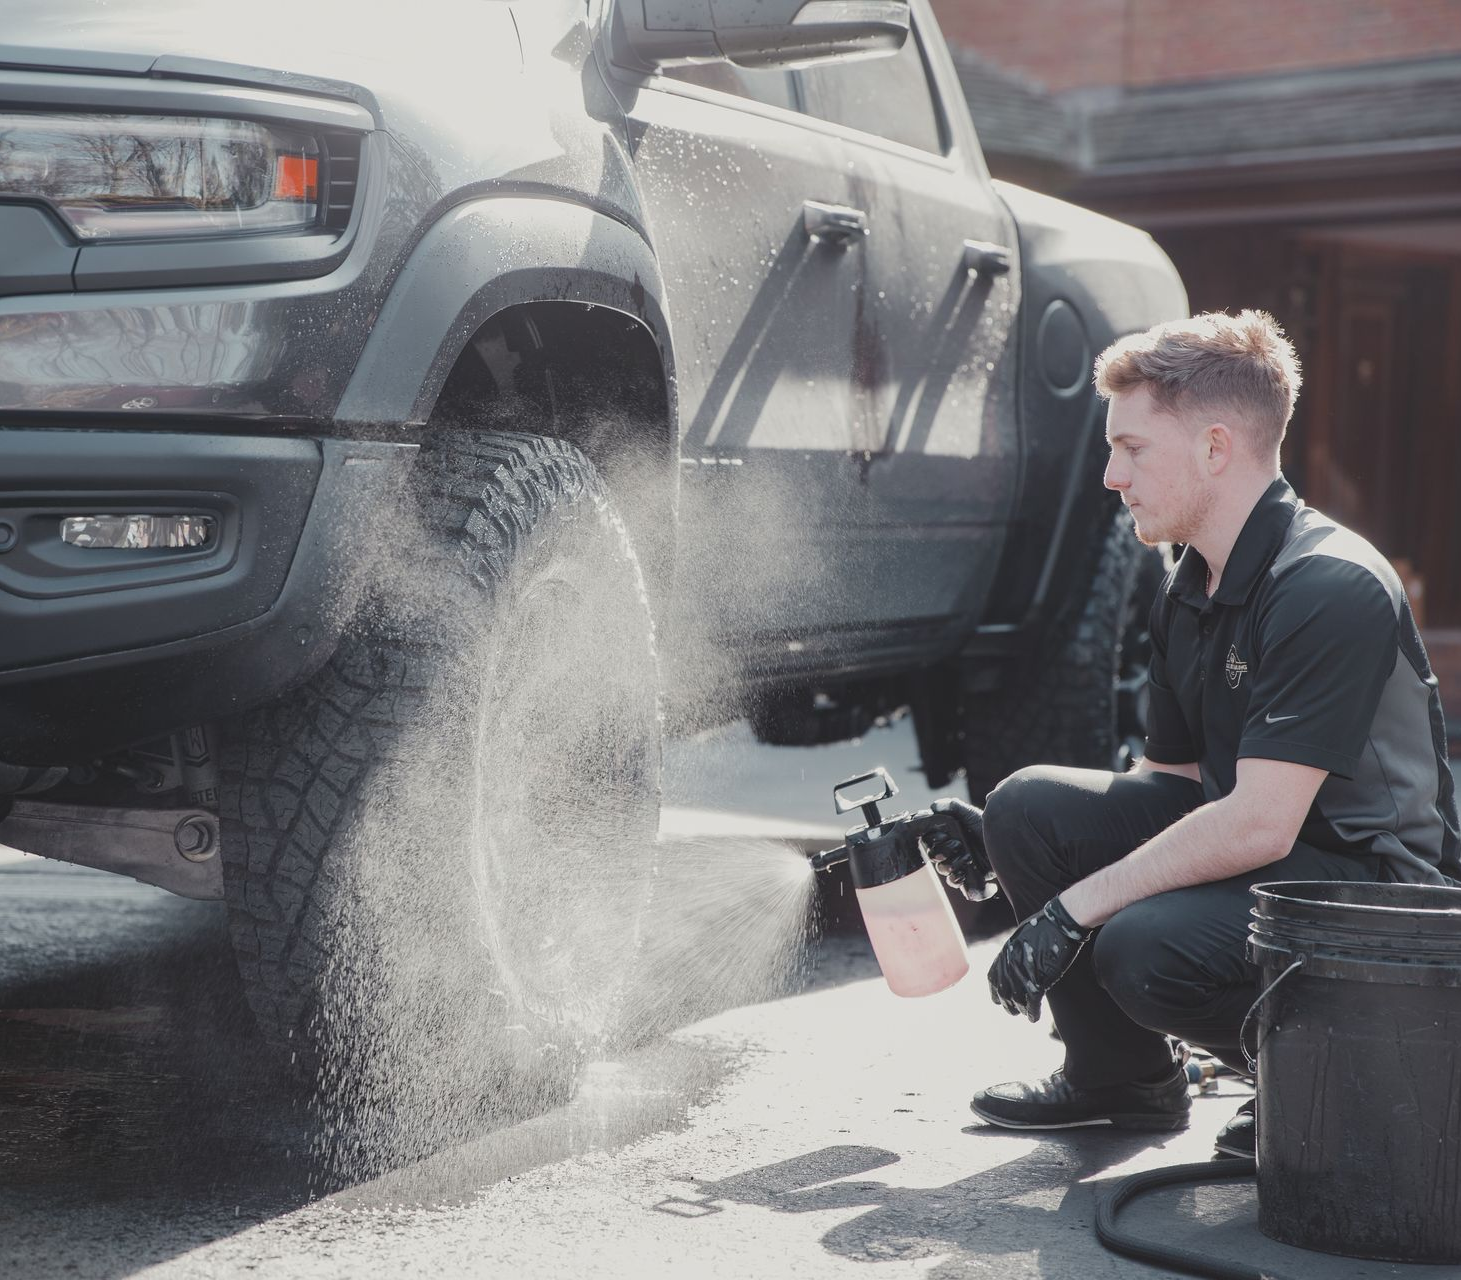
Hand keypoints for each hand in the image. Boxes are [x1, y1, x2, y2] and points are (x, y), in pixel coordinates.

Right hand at [921, 798, 996, 901]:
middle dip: (944, 852)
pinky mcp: (972, 877)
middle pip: (935, 858)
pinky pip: (959, 885)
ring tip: (967, 858)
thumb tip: (934, 806)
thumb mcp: (970, 813)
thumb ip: (952, 806)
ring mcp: (961, 865)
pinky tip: (968, 872)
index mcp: (948, 838)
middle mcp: (952, 852)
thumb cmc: (987, 826)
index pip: (930, 843)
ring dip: (953, 865)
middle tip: (959, 846)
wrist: (1006, 840)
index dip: (934, 841)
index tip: (943, 835)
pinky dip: (960, 880)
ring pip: (945, 872)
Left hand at [987, 897, 1092, 1020]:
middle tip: (1012, 1011)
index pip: (993, 977)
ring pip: (1016, 999)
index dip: (994, 990)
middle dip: (1006, 1004)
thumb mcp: (1023, 935)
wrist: (1061, 923)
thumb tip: (1016, 959)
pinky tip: (1034, 1017)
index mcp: (1006, 952)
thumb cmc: (1046, 925)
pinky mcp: (1039, 980)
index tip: (997, 999)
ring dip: (1020, 1010)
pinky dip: (1032, 1012)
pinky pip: (1032, 1002)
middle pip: (1003, 991)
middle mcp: (1011, 964)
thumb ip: (1016, 950)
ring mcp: (1023, 972)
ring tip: (1025, 1014)